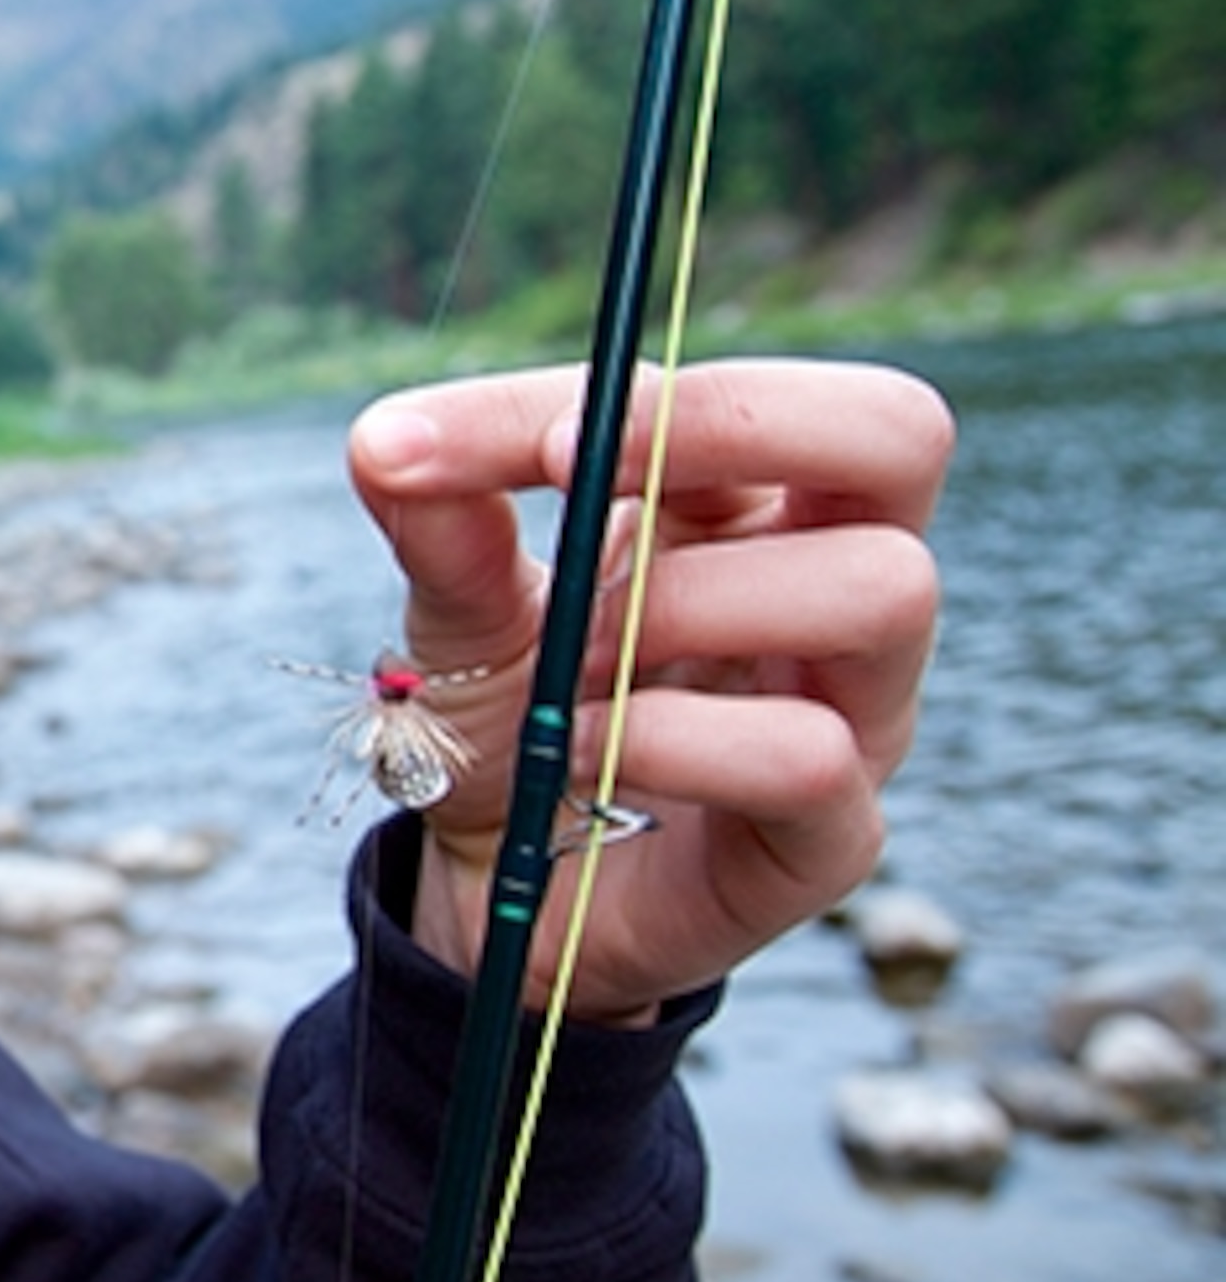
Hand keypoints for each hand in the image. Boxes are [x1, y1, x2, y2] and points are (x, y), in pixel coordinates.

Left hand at [347, 358, 953, 1025]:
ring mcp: (856, 711)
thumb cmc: (508, 718)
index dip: (654, 391)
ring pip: (882, 588)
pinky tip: (594, 752)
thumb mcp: (461, 614)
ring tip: (579, 662)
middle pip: (899, 435)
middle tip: (579, 470)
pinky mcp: (833, 835)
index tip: (526, 441)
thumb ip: (439, 527)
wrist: (491, 889)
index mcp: (753, 506)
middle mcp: (835, 588)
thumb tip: (383, 440)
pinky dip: (679, 738)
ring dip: (693, 600)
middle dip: (737, 423)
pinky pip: (810, 757)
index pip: (768, 394)